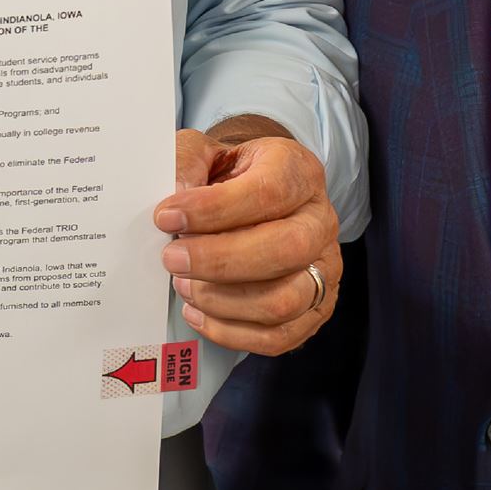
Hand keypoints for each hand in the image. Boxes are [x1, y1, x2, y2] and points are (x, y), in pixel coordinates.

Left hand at [159, 120, 340, 354]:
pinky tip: (197, 312)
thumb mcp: (204, 153)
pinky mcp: (315, 309)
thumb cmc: (226, 177)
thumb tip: (175, 200)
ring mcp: (324, 268)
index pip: (268, 193)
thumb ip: (185, 164)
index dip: (214, 209)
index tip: (166, 216)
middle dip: (219, 261)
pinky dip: (231, 332)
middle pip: (286, 249)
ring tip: (183, 285)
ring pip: (284, 300)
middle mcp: (321, 220)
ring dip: (223, 300)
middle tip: (171, 258)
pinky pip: (279, 336)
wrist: (251, 196)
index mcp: (298, 172)